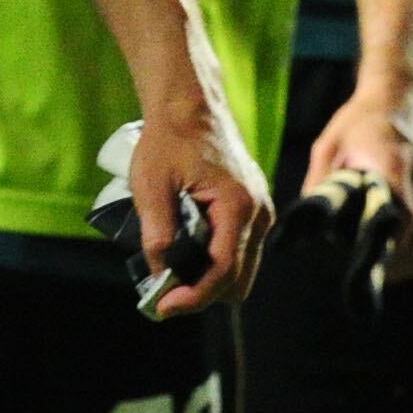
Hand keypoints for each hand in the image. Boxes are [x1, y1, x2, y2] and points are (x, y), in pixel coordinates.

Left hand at [128, 97, 271, 317]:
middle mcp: (259, 214)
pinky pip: (240, 252)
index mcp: (238, 207)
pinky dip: (215, 262)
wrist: (190, 105)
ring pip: (241, 271)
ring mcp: (261, 213)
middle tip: (163, 292)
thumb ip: (157, 235)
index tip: (162, 306)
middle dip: (201, 293)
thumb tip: (161, 276)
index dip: (193, 297)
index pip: (222, 272)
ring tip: (171, 271)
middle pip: (238, 282)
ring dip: (208, 279)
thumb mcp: (151, 186)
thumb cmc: (169, 140)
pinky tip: (186, 253)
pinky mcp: (254, 210)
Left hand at [299, 74, 412, 284]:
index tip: (370, 268)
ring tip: (388, 273)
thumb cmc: (358, 120)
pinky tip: (407, 257)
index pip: (400, 218)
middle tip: (372, 280)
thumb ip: (320, 185)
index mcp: (392, 163)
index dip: (388, 249)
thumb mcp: (329, 145)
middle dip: (398, 265)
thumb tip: (304, 226)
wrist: (404, 93)